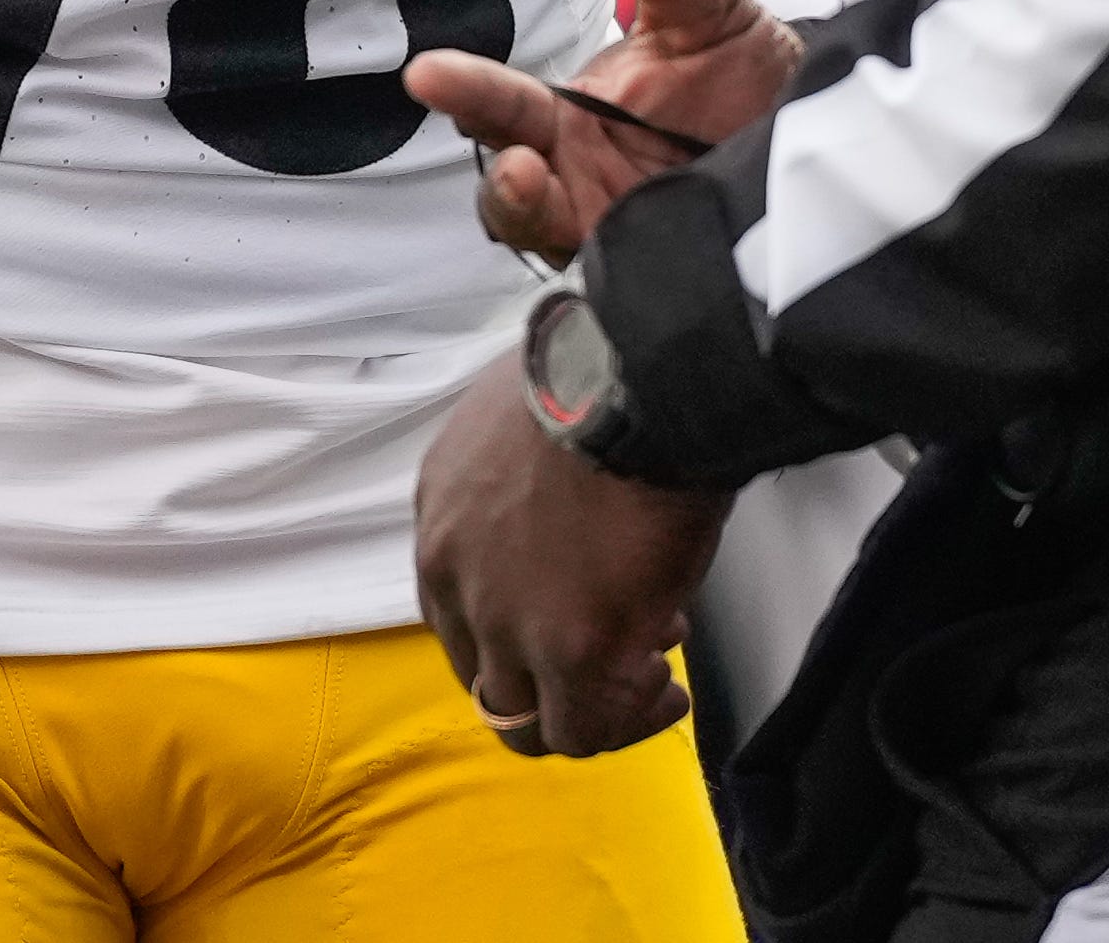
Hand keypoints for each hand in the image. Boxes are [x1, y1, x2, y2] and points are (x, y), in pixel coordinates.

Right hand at [406, 0, 803, 263]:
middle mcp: (577, 178)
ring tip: (542, 187)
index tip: (427, 74)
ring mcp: (613, 228)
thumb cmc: (741, 72)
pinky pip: (619, 277)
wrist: (810, 142)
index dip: (464, 92)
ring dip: (541, 220)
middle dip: (502, 179)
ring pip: (556, 242)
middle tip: (513, 161)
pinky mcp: (654, 267)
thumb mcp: (714, 14)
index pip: (501, 108)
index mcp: (571, 116)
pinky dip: (613, 264)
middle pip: (513, 190)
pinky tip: (627, 237)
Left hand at [414, 354, 731, 757]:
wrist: (638, 379)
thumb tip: (570, 515)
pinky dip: (624, 721)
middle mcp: (455, 579)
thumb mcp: (519, 423)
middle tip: (618, 654)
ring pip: (523, 719)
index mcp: (440, 517)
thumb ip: (522, 489)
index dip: (523, 624)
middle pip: (484, 673)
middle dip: (551, 676)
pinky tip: (668, 688)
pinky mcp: (570, 653)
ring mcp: (507, 624)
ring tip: (651, 681)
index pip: (459, 610)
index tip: (582, 607)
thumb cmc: (598, 378)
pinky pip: (582, 730)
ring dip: (588, 710)